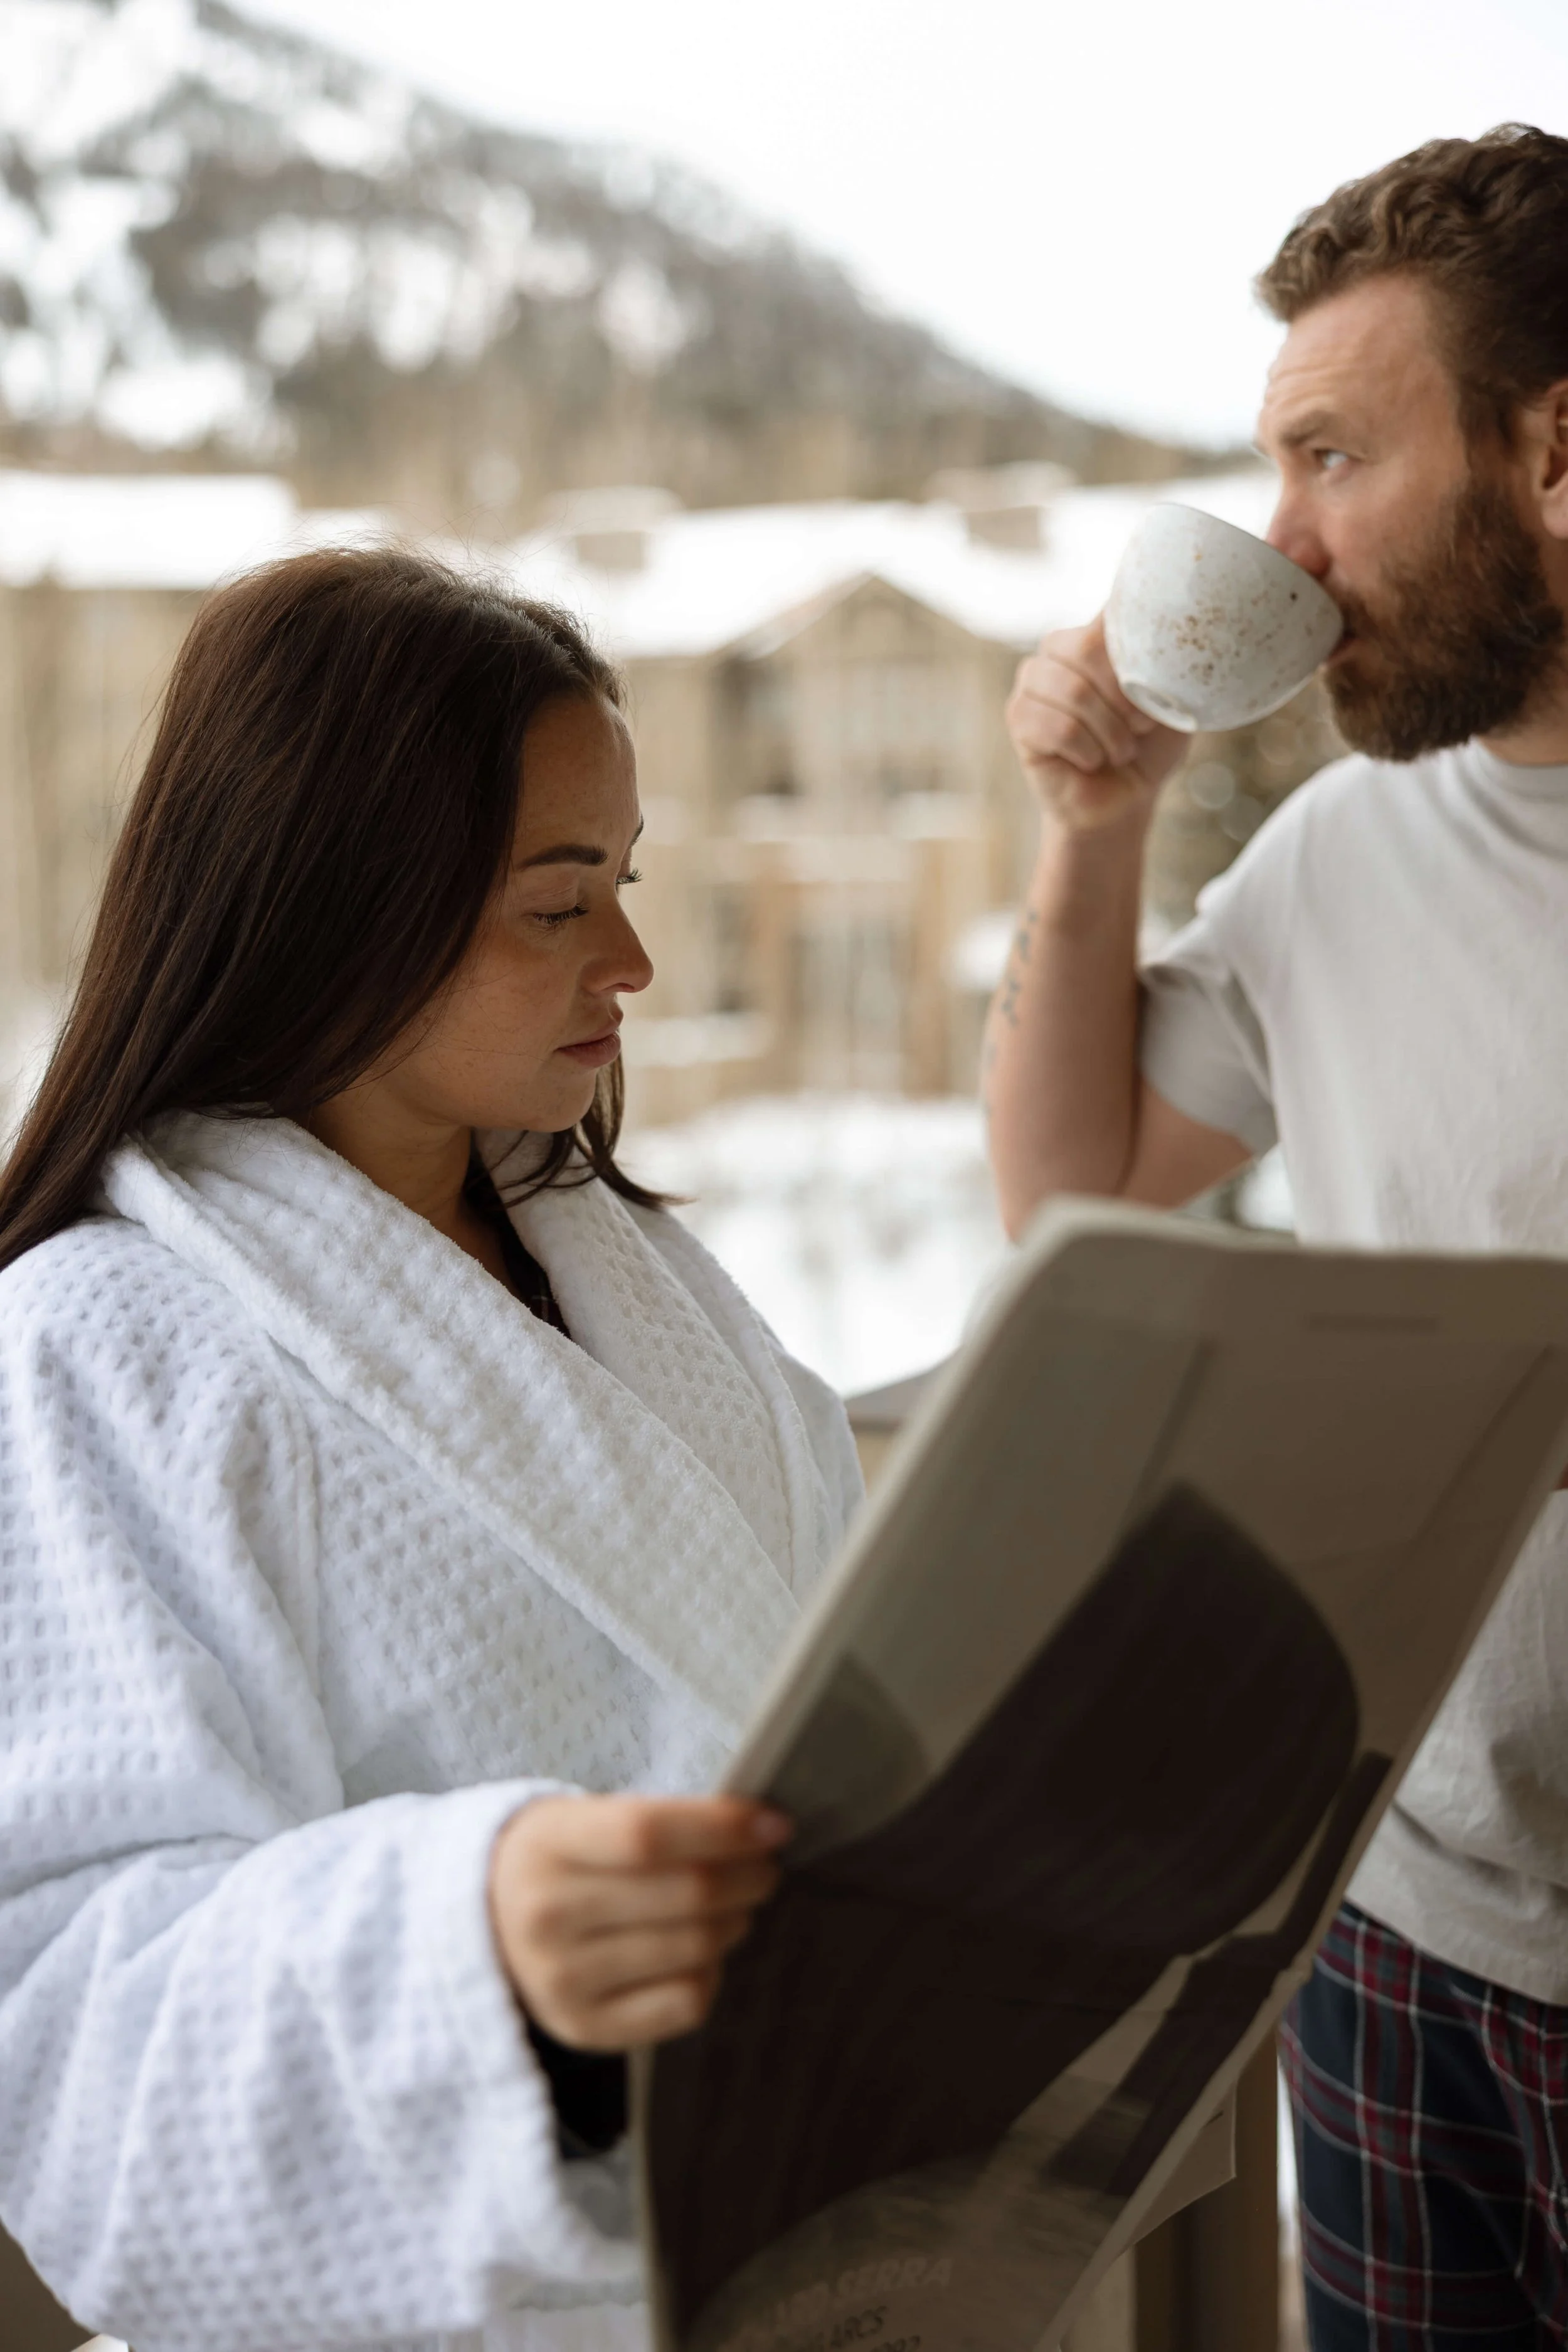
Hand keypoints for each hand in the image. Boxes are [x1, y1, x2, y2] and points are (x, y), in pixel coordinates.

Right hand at [488, 1793, 790, 2051]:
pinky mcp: (584, 2029)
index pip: (648, 1834)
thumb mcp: (583, 1818)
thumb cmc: (559, 1859)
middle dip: (749, 1875)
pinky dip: (712, 1972)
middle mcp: (547, 1917)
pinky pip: (685, 2003)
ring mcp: (563, 1981)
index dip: (724, 1828)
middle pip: (686, 1895)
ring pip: (695, 1949)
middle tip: (767, 1864)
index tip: (776, 1823)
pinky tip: (702, 1952)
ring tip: (737, 1903)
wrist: (488, 1924)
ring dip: (737, 1920)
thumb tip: (758, 1827)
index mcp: (546, 1846)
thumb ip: (659, 1820)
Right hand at [1006, 615, 1185, 830]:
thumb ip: (1167, 659)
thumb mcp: (1173, 698)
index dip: (1136, 657)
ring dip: (1109, 731)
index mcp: (1095, 632)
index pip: (1107, 615)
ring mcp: (1032, 681)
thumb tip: (1170, 621)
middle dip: (1122, 696)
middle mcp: (1057, 648)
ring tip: (1119, 751)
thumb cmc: (1149, 746)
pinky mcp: (1019, 717)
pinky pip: (1056, 727)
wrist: (1124, 801)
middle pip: (1083, 646)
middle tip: (1139, 728)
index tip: (1154, 697)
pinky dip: (1086, 751)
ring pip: (1072, 691)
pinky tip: (1090, 761)